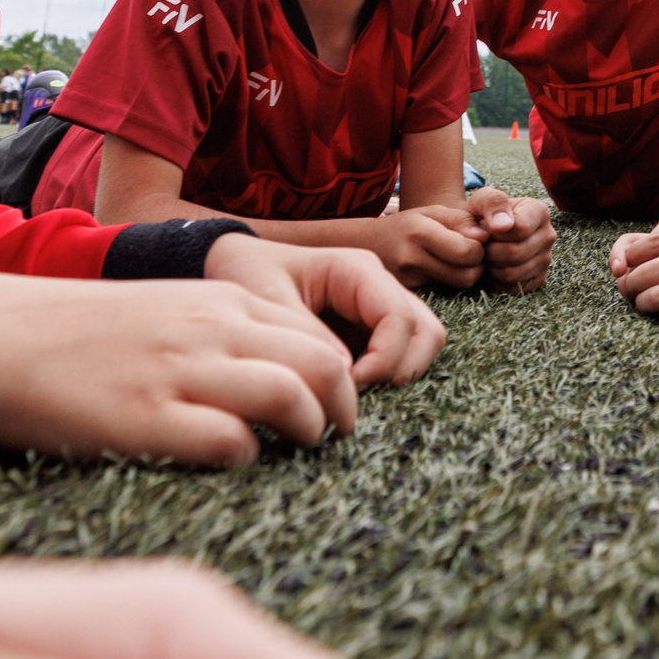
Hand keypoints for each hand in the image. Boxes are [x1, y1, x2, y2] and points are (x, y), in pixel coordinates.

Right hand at [0, 272, 358, 467]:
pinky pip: (232, 444)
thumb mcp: (164, 308)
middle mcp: (212, 328)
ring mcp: (182, 372)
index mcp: (220, 298)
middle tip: (331, 437)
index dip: (338, 377)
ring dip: (308, 433)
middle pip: (325, 364)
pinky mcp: (148, 419)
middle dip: (342, 408)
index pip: (317, 335)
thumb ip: (219, 331)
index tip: (330, 406)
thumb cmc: (73, 331)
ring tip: (294, 452)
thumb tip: (272, 372)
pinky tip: (226, 463)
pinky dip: (246, 459)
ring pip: (294, 397)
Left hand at [204, 235, 446, 385]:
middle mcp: (378, 285)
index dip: (385, 358)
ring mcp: (379, 306)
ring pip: (422, 342)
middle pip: (425, 331)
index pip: (400, 317)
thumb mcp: (263, 298)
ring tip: (356, 395)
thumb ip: (304, 333)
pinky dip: (387, 376)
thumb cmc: (246, 272)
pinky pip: (401, 354)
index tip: (349, 387)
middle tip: (357, 397)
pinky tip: (349, 391)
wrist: (233, 262)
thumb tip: (343, 374)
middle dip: (402, 369)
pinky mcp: (370, 329)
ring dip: (401, 373)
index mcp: (357, 268)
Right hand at [368, 204, 489, 290]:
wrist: (366, 246)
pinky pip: (444, 295)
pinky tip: (441, 273)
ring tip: (455, 263)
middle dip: (477, 266)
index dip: (479, 249)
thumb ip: (461, 220)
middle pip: (467, 277)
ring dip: (464, 276)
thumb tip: (485, 237)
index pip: (467, 252)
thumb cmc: (407, 226)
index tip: (475, 242)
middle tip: (470, 256)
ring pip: (457, 288)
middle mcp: (412, 260)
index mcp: (420, 233)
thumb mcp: (432, 212)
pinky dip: (449, 285)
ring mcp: (409, 282)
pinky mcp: (409, 296)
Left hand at [463, 188, 553, 292]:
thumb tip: (504, 225)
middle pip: (515, 253)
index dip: (495, 232)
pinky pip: (515, 287)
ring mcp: (546, 259)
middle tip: (482, 245)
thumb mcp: (483, 200)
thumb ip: (492, 203)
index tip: (485, 227)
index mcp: (540, 212)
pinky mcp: (539, 279)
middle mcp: (549, 235)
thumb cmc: (484, 215)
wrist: (484, 233)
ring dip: (492, 267)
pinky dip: (499, 281)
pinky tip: (495, 266)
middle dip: (490, 251)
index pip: (520, 228)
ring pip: (513, 273)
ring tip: (487, 255)